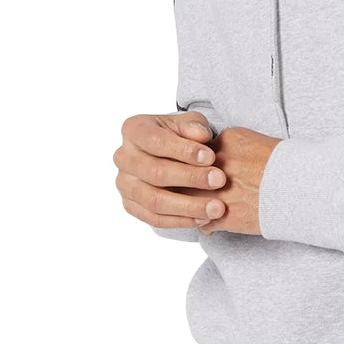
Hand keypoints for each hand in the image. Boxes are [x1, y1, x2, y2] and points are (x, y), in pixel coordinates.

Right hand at [113, 111, 227, 228]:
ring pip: (153, 200)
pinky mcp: (130, 205)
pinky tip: (204, 218)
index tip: (211, 157)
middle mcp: (123, 157)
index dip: (184, 150)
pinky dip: (180, 220)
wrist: (172, 153)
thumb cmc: (182, 134)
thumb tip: (201, 135)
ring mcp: (124, 183)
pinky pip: (154, 218)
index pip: (155, 141)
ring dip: (188, 206)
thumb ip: (194, 127)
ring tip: (216, 208)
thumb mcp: (190, 123)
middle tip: (220, 181)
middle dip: (190, 178)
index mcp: (134, 130)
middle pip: (154, 172)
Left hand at [192, 127, 281, 236]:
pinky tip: (211, 226)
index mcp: (228, 140)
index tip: (200, 171)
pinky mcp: (224, 214)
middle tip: (190, 190)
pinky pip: (203, 222)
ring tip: (199, 211)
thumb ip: (237, 146)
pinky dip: (206, 226)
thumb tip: (228, 154)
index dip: (197, 164)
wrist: (304, 186)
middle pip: (188, 173)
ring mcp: (218, 189)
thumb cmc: (289, 164)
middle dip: (188, 183)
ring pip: (190, 199)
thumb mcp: (260, 141)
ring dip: (193, 206)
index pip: (197, 150)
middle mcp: (219, 163)